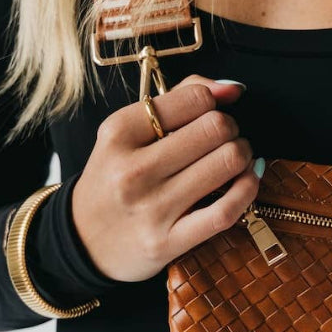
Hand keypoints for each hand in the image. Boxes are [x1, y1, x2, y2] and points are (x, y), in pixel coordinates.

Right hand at [71, 74, 261, 281]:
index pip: (193, 99)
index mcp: (119, 133)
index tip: (210, 115)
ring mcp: (151, 208)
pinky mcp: (169, 241)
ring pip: (227, 162)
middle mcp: (132, 170)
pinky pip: (226, 210)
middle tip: (226, 139)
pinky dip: (248, 189)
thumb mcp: (127, 134)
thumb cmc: (114, 181)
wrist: (83, 242)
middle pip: (215, 128)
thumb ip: (178, 100)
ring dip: (243, 156)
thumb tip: (232, 88)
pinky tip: (247, 181)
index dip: (213, 103)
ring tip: (236, 159)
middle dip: (231, 129)